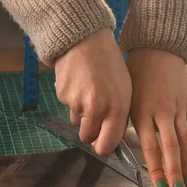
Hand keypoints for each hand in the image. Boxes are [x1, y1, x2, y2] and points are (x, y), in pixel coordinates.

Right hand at [54, 28, 131, 155]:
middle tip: (96, 115)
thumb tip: (111, 140)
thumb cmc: (110, 64)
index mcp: (117, 108)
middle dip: (91, 132)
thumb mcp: (124, 90)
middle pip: (88, 138)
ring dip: (82, 114)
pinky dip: (73, 99)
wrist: (86, 39)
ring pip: (77, 122)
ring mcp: (77, 103)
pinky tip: (80, 82)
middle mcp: (96, 108)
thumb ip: (119, 117)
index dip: (103, 147)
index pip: (106, 146)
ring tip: (90, 90)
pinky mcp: (62, 95)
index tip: (103, 143)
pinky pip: (68, 107)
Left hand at [127, 48, 186, 186]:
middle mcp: (163, 111)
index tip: (158, 184)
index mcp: (143, 111)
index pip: (151, 145)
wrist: (157, 50)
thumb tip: (123, 150)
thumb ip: (128, 124)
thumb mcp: (127, 98)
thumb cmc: (137, 76)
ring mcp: (179, 108)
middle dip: (175, 171)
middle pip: (172, 146)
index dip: (156, 167)